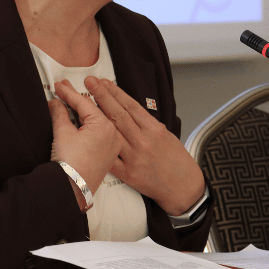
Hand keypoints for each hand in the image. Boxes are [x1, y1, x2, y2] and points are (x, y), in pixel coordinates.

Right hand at [50, 80, 123, 194]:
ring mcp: (114, 145)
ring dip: (87, 110)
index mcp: (105, 126)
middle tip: (65, 87)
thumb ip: (59, 113)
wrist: (72, 190)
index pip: (84, 103)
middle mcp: (113, 134)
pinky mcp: (110, 154)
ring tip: (73, 100)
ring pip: (101, 120)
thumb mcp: (62, 133)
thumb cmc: (69, 163)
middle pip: (95, 109)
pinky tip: (82, 118)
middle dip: (79, 98)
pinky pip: (103, 132)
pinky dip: (93, 123)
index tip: (59, 85)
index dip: (69, 93)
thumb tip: (56, 102)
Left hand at [85, 77, 204, 215]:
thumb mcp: (168, 136)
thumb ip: (149, 125)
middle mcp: (143, 141)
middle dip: (102, 96)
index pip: (131, 106)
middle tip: (90, 82)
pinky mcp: (129, 174)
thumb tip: (132, 112)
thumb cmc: (177, 161)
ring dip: (96, 117)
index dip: (116, 92)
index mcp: (154, 129)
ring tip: (83, 103)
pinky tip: (87, 136)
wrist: (184, 187)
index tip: (104, 82)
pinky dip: (98, 147)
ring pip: (111, 133)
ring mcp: (135, 157)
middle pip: (118, 115)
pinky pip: (110, 158)